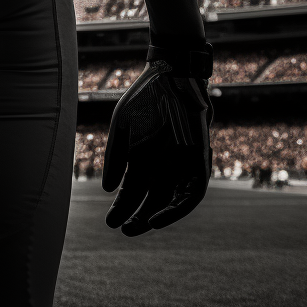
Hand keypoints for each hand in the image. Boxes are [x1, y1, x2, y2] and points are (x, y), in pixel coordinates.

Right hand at [102, 46, 212, 236]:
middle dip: (139, 217)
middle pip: (153, 200)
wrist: (173, 76)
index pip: (132, 191)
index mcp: (143, 158)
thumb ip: (116, 157)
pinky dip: (178, 208)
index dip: (121, 207)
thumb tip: (108, 189)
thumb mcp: (122, 126)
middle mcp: (163, 165)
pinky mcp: (199, 162)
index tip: (110, 222)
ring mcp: (181, 164)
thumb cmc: (146, 98)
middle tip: (126, 230)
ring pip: (172, 200)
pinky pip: (192, 192)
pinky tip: (161, 216)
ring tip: (143, 226)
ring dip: (158, 216)